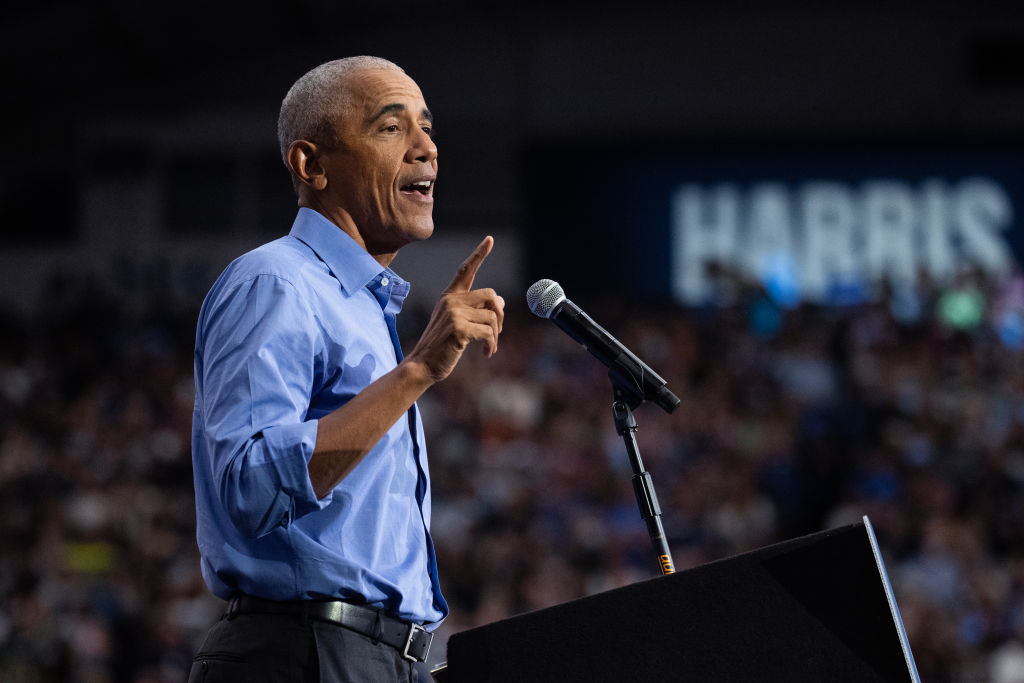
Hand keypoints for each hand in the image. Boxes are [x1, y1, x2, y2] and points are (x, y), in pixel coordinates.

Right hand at [405, 236, 504, 382]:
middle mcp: (450, 301)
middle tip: (496, 333)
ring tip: (488, 347)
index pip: (466, 270)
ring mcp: (453, 313)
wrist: (422, 365)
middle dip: (500, 315)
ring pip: (492, 317)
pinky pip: (489, 333)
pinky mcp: (458, 329)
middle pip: (491, 296)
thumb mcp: (458, 323)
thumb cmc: (442, 346)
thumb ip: (475, 310)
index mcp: (449, 296)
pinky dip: (492, 345)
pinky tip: (487, 353)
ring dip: (496, 335)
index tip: (490, 239)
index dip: (479, 254)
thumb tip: (500, 300)